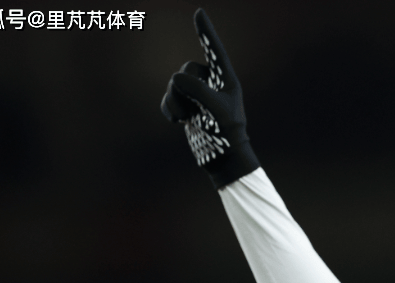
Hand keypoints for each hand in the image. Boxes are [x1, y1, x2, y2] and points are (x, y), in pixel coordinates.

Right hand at [160, 8, 259, 187]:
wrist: (223, 157)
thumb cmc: (226, 133)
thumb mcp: (215, 108)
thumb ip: (197, 89)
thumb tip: (176, 78)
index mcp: (225, 79)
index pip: (214, 50)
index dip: (206, 31)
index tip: (199, 13)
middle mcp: (210, 83)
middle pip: (185, 71)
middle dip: (183, 90)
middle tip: (193, 111)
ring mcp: (197, 95)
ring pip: (174, 85)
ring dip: (176, 102)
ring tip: (187, 119)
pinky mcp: (186, 107)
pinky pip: (168, 99)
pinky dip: (169, 110)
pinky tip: (178, 122)